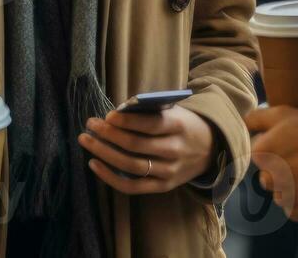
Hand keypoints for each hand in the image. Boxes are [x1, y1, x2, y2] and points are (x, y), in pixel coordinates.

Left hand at [80, 105, 216, 193]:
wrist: (210, 149)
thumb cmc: (183, 124)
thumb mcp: (174, 111)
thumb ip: (149, 110)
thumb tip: (117, 111)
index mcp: (179, 127)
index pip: (150, 125)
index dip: (126, 121)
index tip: (107, 115)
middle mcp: (175, 151)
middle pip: (136, 145)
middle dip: (109, 134)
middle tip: (90, 124)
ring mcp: (168, 172)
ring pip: (130, 166)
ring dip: (104, 153)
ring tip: (86, 140)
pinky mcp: (162, 186)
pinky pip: (132, 187)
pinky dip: (110, 177)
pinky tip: (94, 164)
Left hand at [242, 55, 297, 221]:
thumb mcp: (285, 114)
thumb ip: (255, 118)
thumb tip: (241, 123)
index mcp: (260, 154)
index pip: (257, 151)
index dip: (275, 145)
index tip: (293, 143)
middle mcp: (266, 179)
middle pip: (267, 173)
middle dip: (281, 166)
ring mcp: (282, 198)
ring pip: (280, 190)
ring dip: (291, 183)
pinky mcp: (297, 213)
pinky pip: (294, 205)